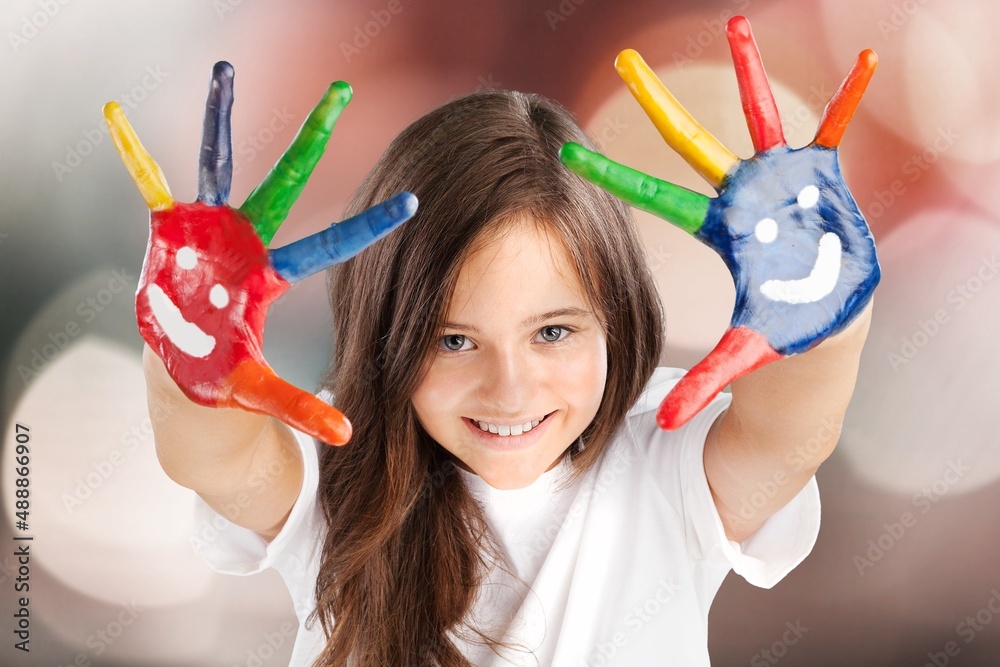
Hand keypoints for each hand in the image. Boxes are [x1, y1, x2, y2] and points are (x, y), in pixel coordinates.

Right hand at [105, 61, 416, 444]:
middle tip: (343, 90)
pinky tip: (116, 115)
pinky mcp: (169, 231)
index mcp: (273, 275)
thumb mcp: (259, 392)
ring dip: (219, 120)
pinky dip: (133, 155)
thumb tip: (348, 435)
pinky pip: (148, 185)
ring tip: (226, 70)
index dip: (369, 226)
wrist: (183, 369)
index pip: (330, 245)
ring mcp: (208, 231)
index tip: (415, 202)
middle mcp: (247, 242)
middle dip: (311, 137)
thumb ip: (298, 407)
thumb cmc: (226, 377)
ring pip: (217, 166)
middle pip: (285, 182)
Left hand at [560, 16, 878, 429]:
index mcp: (717, 228)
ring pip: (761, 117)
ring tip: (735, 22)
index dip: (612, 176)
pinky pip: (838, 128)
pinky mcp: (822, 178)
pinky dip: (851, 98)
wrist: (828, 318)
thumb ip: (709, 383)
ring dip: (750, 73)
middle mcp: (742, 195)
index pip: (653, 197)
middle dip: (659, 103)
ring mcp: (781, 182)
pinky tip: (862, 61)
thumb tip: (670, 422)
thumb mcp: (745, 356)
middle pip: (691, 143)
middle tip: (623, 57)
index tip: (567, 153)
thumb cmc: (780, 333)